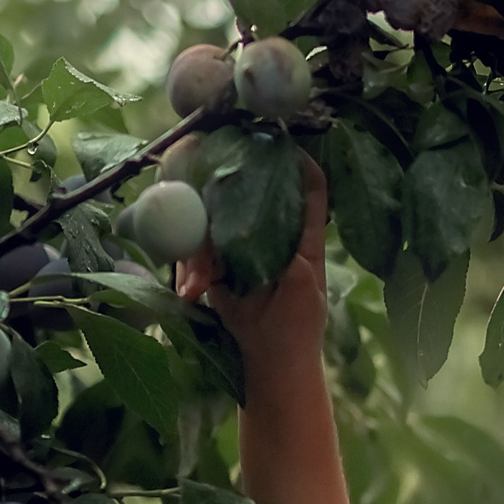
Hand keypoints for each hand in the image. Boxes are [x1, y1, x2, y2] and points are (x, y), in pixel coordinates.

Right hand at [175, 151, 329, 357]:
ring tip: (200, 282)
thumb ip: (295, 257)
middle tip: (207, 208)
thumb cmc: (297, 326)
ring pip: (215, 225)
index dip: (302, 164)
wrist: (271, 361)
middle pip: (249, 196)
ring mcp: (243, 248)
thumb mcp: (304, 289)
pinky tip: (192, 289)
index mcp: (304, 238)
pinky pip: (198, 254)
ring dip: (203, 252)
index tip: (284, 142)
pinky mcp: (219, 266)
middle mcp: (272, 234)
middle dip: (224, 200)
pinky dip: (192, 271)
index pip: (310, 190)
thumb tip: (265, 225)